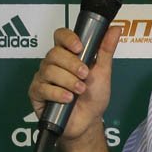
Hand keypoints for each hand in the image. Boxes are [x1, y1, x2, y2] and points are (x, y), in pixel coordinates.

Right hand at [28, 26, 121, 141]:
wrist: (88, 122)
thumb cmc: (93, 97)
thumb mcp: (103, 72)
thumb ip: (106, 50)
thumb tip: (115, 29)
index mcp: (67, 54)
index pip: (60, 36)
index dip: (68, 38)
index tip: (79, 47)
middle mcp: (53, 63)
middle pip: (54, 53)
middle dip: (72, 64)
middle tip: (85, 75)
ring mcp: (43, 77)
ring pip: (49, 70)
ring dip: (68, 80)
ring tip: (80, 90)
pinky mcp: (36, 93)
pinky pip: (42, 87)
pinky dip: (57, 93)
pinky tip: (67, 99)